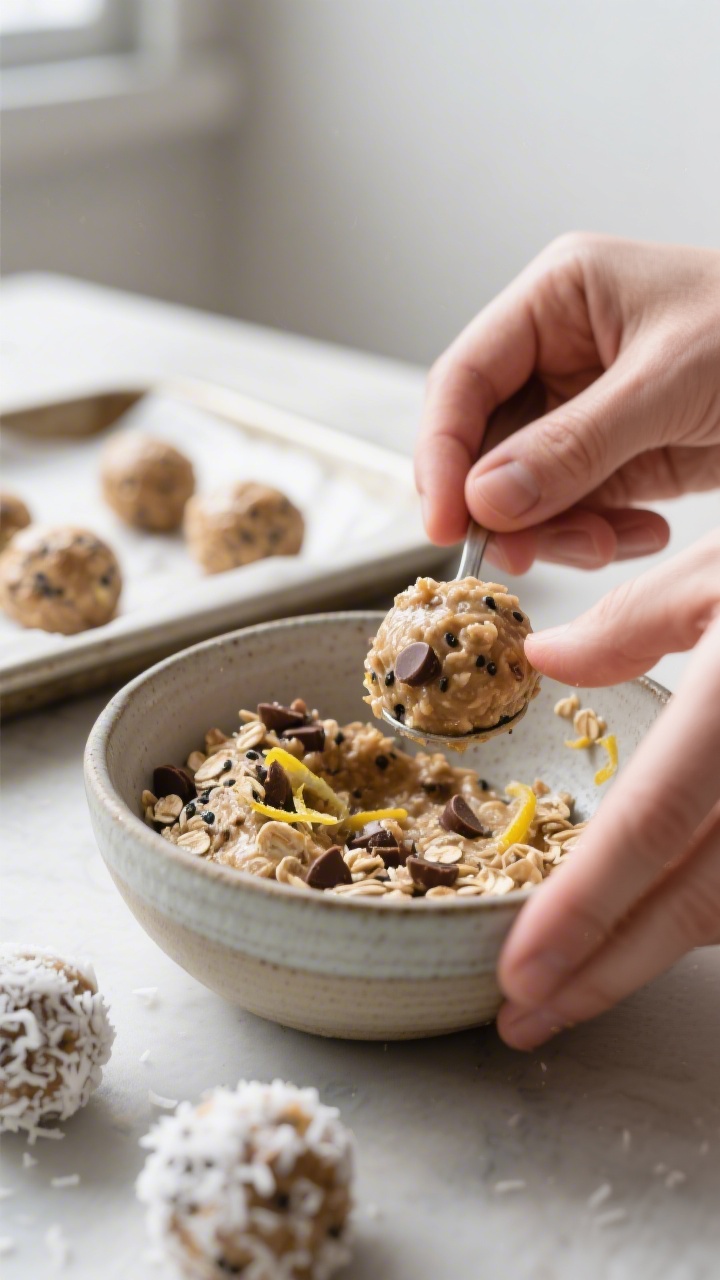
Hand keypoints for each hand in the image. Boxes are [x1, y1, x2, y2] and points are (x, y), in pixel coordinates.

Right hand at [415, 234, 719, 571]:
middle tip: (523, 555)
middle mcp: (561, 351)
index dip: (441, 454)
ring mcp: (587, 407)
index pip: (464, 378)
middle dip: (507, 506)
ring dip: (559, 529)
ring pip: (526, 487)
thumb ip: (574, 444)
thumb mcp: (671, 384)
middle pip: (486, 442)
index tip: (446, 523)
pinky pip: (575, 508)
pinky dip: (598, 534)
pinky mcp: (616, 454)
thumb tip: (485, 498)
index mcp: (560, 298)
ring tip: (613, 539)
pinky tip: (645, 528)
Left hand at [495, 530, 719, 1048]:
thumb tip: (550, 661)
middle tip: (526, 1016)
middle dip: (603, 971)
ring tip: (575, 987)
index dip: (584, 907)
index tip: (522, 970)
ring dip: (651, 956)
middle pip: (695, 900)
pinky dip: (709, 916)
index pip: (651, 823)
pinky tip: (658, 927)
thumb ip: (633, 622)